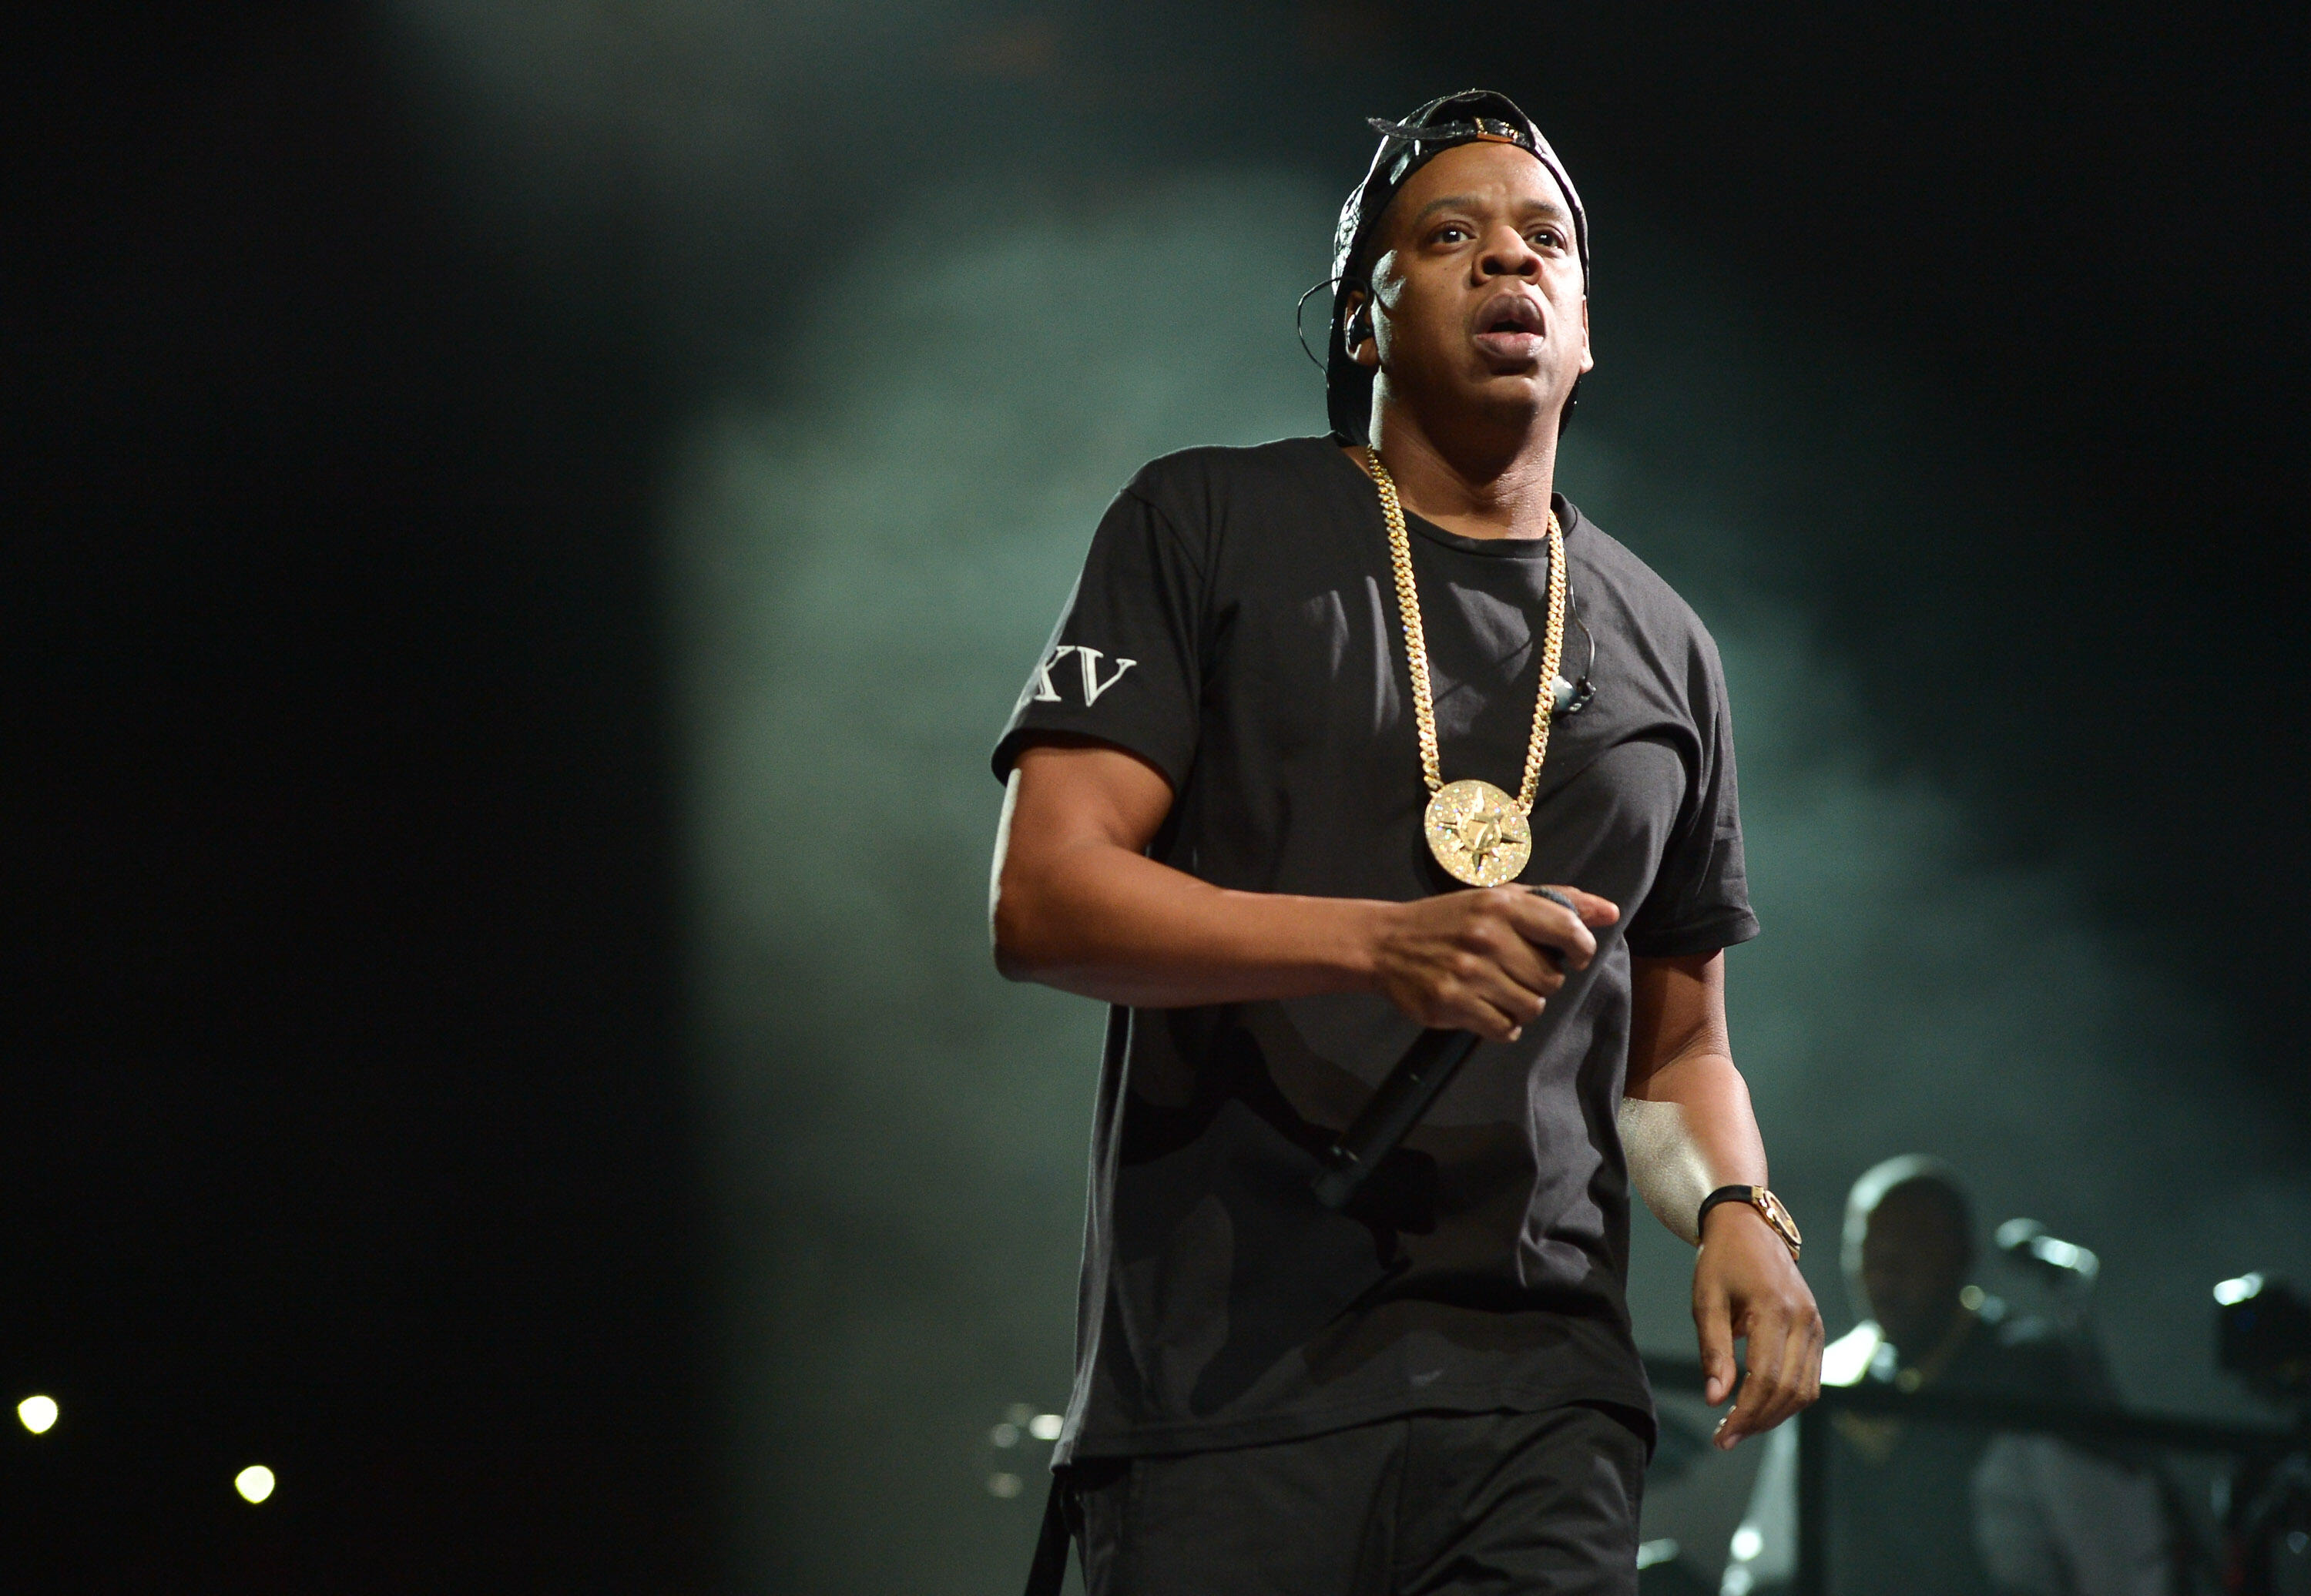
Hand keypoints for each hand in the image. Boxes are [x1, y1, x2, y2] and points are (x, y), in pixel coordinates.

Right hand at [1370, 885, 1619, 1042]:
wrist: (1385, 943)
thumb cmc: (1448, 919)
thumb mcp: (1498, 899)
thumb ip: (1556, 902)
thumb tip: (1608, 911)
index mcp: (1502, 905)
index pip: (1568, 930)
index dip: (1580, 949)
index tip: (1571, 956)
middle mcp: (1487, 936)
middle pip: (1551, 979)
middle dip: (1539, 981)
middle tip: (1514, 972)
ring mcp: (1469, 971)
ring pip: (1531, 1007)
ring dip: (1520, 1005)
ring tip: (1498, 990)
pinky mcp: (1452, 1003)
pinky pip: (1504, 1028)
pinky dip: (1501, 1025)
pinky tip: (1484, 1007)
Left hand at [1695, 1202, 1822, 1447]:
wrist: (1750, 1227)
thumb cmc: (1721, 1262)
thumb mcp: (1706, 1300)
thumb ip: (1713, 1350)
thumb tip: (1715, 1399)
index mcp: (1774, 1310)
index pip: (1766, 1379)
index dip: (1745, 1414)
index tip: (1721, 1436)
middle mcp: (1804, 1320)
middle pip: (1789, 1391)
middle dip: (1758, 1421)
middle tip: (1725, 1438)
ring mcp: (1815, 1325)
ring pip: (1805, 1391)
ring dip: (1774, 1415)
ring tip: (1739, 1426)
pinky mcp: (1817, 1329)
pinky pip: (1810, 1377)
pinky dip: (1787, 1399)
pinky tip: (1758, 1406)